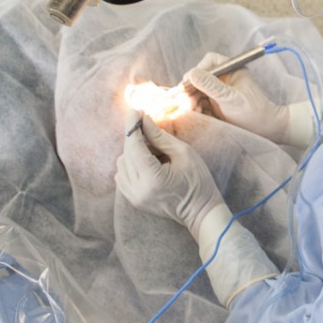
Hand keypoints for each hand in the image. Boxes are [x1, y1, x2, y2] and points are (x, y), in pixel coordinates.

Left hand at [115, 110, 221, 236]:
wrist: (200, 211)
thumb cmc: (198, 181)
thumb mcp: (183, 153)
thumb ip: (160, 137)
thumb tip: (143, 120)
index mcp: (153, 178)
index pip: (134, 147)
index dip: (133, 127)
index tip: (134, 111)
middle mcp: (138, 190)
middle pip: (126, 154)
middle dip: (136, 138)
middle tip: (148, 127)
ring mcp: (134, 197)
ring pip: (122, 163)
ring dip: (134, 152)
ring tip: (155, 152)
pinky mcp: (133, 199)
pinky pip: (122, 174)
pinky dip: (130, 164)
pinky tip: (147, 162)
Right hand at [184, 52, 289, 143]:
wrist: (264, 130)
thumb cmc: (253, 111)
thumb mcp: (231, 98)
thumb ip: (211, 85)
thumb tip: (192, 73)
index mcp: (231, 69)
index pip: (210, 62)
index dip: (198, 70)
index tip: (190, 83)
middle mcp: (223, 78)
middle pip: (200, 77)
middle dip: (191, 89)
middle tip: (186, 102)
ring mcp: (219, 91)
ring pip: (197, 91)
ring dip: (191, 100)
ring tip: (190, 110)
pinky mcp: (215, 104)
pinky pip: (200, 103)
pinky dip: (195, 108)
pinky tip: (195, 114)